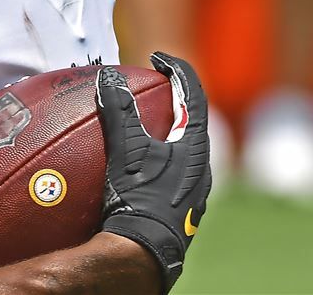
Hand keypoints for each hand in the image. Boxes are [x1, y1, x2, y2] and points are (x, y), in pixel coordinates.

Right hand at [96, 53, 211, 293]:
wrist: (144, 254)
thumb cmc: (140, 200)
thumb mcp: (127, 151)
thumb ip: (120, 112)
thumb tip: (109, 76)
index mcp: (197, 148)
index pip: (194, 96)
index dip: (177, 70)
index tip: (156, 57)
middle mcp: (202, 168)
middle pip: (192, 121)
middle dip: (171, 99)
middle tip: (150, 84)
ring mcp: (193, 190)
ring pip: (183, 147)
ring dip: (164, 128)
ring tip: (140, 119)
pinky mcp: (180, 207)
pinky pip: (170, 169)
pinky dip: (154, 153)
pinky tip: (131, 163)